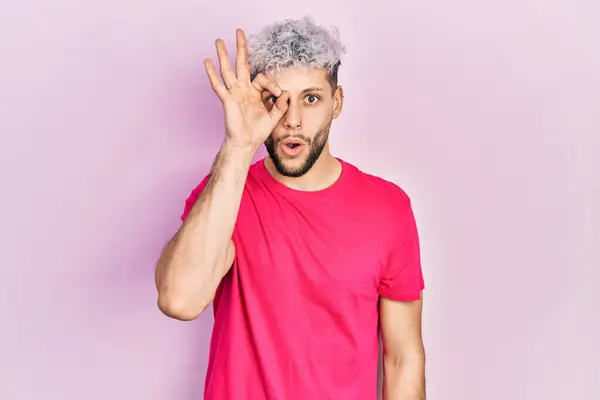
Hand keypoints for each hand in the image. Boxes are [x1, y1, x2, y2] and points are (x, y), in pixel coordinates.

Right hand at [204, 29, 289, 150]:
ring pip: (227, 69)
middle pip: (241, 63)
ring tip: (219, 40)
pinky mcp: (227, 100)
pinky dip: (212, 73)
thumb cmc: (257, 131)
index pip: (263, 78)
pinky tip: (207, 62)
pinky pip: (218, 85)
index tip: (277, 94)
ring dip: (223, 55)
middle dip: (241, 47)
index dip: (272, 84)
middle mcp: (243, 89)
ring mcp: (233, 93)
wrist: (246, 143)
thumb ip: (281, 105)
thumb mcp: (274, 117)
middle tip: (239, 31)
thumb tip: (285, 92)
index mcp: (254, 92)